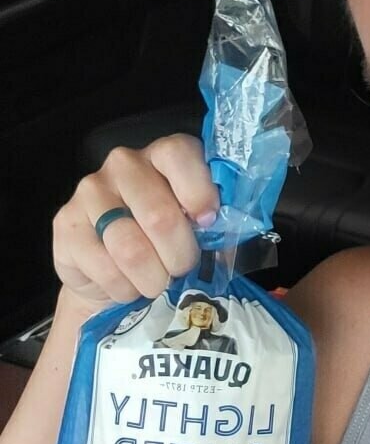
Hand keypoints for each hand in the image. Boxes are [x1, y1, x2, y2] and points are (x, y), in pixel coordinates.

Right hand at [52, 135, 219, 312]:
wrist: (114, 276)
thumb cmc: (167, 247)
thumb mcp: (201, 232)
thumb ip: (218, 226)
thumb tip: (230, 230)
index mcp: (164, 156)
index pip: (179, 155)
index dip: (199, 193)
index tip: (208, 222)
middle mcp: (124, 165)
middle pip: (159, 215)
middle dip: (179, 256)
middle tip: (181, 270)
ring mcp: (90, 192)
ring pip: (130, 248)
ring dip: (152, 278)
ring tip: (155, 283)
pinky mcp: (65, 224)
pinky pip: (103, 267)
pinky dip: (124, 288)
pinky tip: (127, 285)